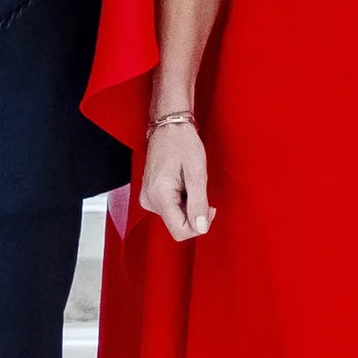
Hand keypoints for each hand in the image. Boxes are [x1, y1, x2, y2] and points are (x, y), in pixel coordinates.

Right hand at [135, 117, 214, 242]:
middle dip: (195, 214)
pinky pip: (171, 210)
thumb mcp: (197, 173)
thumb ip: (198, 203)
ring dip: (189, 206)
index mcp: (159, 195)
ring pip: (176, 218)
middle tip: (200, 190)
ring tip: (189, 183)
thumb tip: (201, 227)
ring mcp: (148, 198)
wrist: (169, 127)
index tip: (208, 207)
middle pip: (178, 226)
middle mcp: (149, 200)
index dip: (199, 224)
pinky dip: (182, 201)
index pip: (180, 230)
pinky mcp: (151, 196)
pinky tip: (183, 184)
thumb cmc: (182, 143)